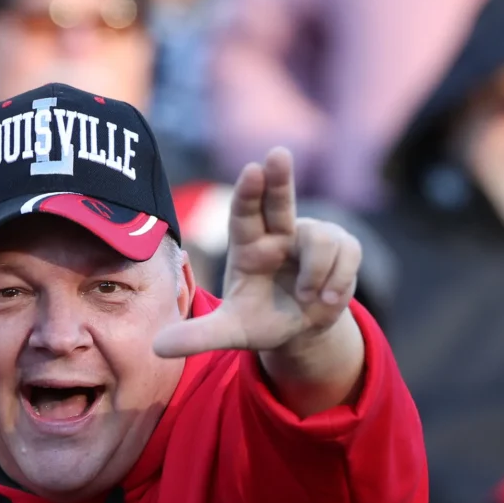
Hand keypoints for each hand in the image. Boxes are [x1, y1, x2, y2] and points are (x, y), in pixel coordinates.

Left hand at [153, 147, 361, 357]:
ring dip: (317, 273)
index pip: (244, 213)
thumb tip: (157, 348)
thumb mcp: (230, 332)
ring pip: (320, 240)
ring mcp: (311, 237)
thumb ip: (198, 337)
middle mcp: (278, 234)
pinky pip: (346, 254)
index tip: (251, 171)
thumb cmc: (261, 322)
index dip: (248, 192)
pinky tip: (327, 300)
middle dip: (280, 177)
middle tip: (277, 154)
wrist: (302, 330)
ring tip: (309, 299)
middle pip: (279, 200)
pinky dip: (338, 281)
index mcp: (247, 246)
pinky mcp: (342, 246)